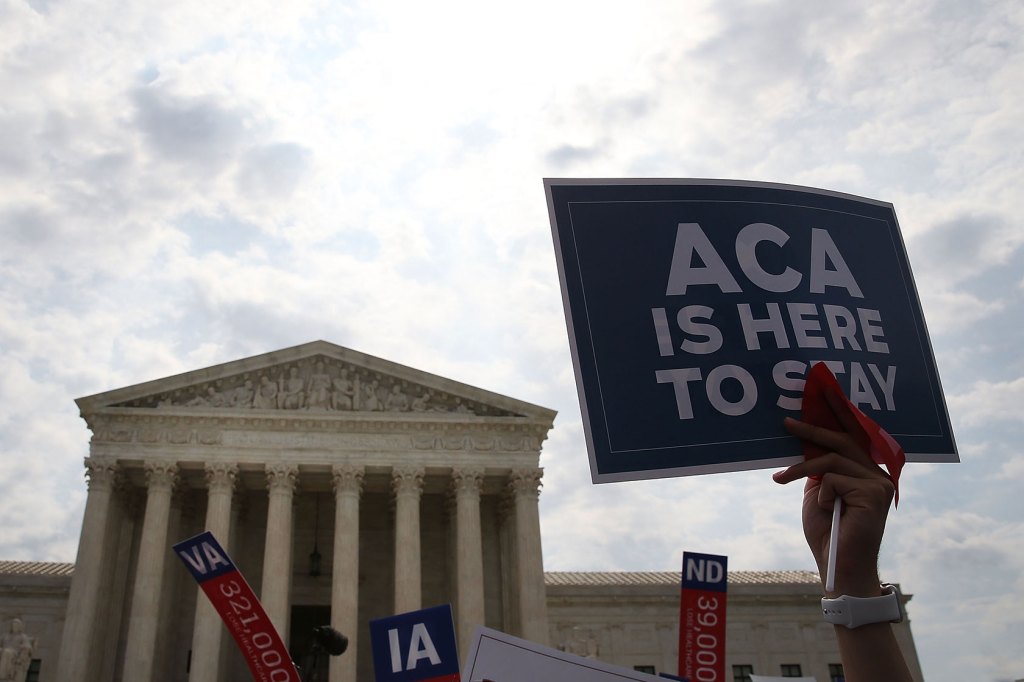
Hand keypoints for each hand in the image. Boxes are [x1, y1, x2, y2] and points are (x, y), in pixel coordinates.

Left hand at [773, 388, 894, 596]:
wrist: (838, 565)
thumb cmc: (827, 532)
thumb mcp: (818, 492)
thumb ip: (820, 469)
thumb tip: (807, 441)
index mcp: (866, 472)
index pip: (852, 436)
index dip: (839, 413)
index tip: (823, 391)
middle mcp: (877, 474)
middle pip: (843, 440)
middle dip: (813, 428)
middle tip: (785, 422)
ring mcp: (878, 482)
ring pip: (832, 459)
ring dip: (802, 469)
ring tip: (782, 480)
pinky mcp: (873, 493)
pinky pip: (833, 478)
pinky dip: (821, 493)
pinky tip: (826, 511)